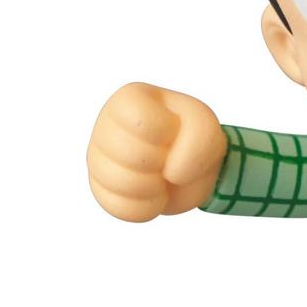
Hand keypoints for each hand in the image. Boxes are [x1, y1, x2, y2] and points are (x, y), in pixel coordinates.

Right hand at [87, 83, 226, 221]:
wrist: (191, 169)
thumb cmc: (192, 139)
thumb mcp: (208, 128)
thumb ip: (200, 140)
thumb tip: (171, 174)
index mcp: (129, 99)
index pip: (143, 122)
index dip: (168, 134)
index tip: (173, 131)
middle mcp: (106, 126)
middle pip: (131, 154)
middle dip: (162, 162)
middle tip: (167, 157)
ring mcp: (98, 158)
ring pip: (120, 183)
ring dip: (155, 186)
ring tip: (161, 176)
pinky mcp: (100, 189)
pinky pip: (120, 208)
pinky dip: (148, 206)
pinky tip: (154, 194)